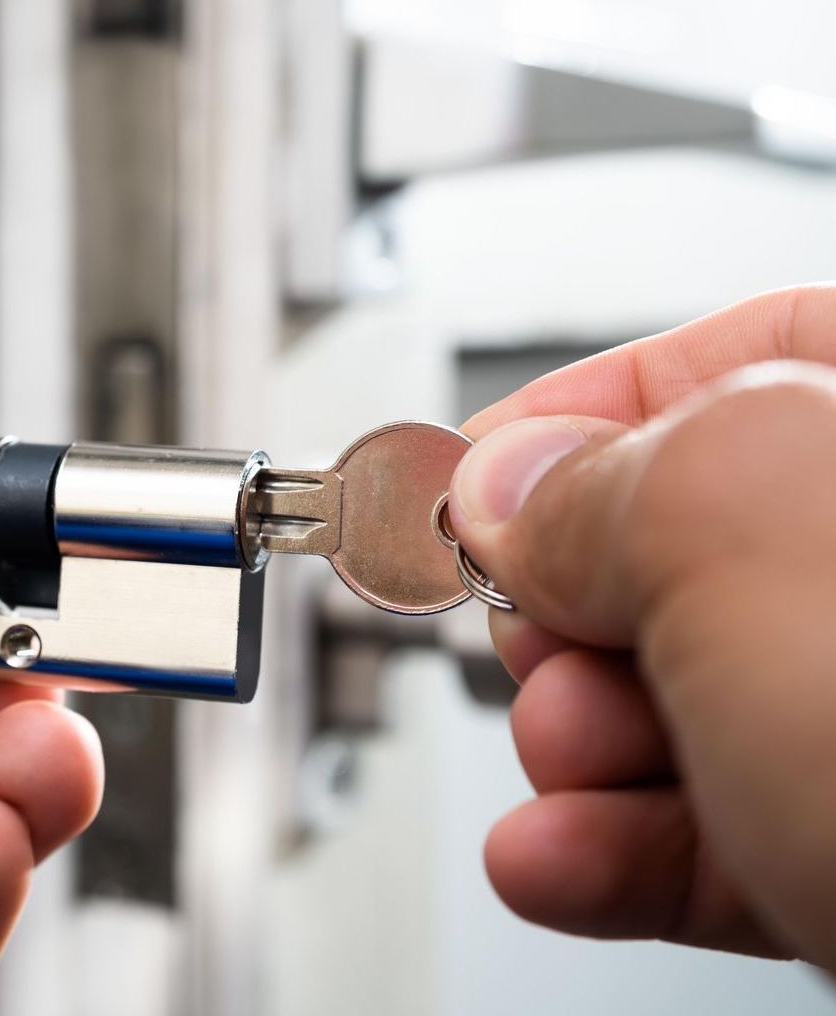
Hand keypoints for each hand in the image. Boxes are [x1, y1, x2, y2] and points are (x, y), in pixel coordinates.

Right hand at [448, 285, 835, 970]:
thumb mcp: (745, 531)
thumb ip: (601, 481)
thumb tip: (509, 489)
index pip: (736, 356)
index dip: (575, 412)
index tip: (470, 480)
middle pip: (694, 547)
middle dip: (578, 609)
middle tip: (533, 643)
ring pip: (702, 699)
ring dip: (582, 746)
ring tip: (559, 776)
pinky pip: (727, 820)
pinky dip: (618, 847)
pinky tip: (558, 859)